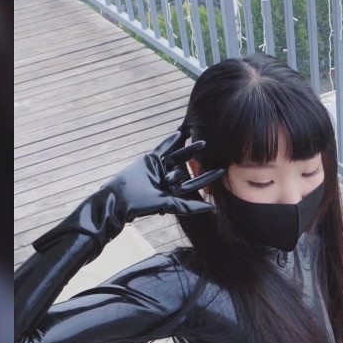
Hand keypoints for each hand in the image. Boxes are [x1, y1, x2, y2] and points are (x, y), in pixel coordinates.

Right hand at [106, 131, 223, 220]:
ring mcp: (159, 167)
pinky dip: (170, 141)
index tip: (221, 170)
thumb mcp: (169, 205)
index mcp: (174, 190)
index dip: (207, 177)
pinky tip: (179, 133)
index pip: (194, 182)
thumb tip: (211, 209)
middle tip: (211, 149)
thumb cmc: (144, 204)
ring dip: (187, 147)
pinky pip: (162, 148)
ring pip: (176, 155)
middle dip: (198, 158)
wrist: (121, 198)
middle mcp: (168, 178)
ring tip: (198, 138)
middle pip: (186, 166)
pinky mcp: (150, 159)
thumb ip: (188, 207)